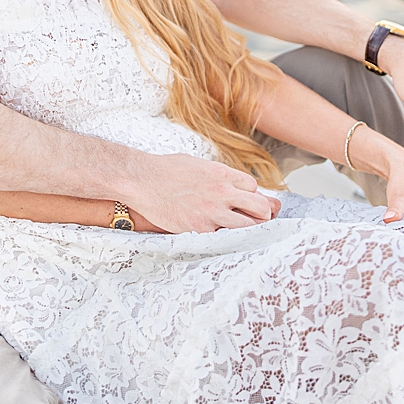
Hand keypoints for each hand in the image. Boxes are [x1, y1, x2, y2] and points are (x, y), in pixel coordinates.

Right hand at [120, 152, 278, 232]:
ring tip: (241, 234)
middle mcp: (223, 192)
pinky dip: (225, 240)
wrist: (142, 180)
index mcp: (223, 174)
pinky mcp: (200, 228)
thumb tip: (230, 183)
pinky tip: (220, 238)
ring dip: (248, 230)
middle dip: (261, 215)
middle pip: (260, 208)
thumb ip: (218, 175)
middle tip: (255, 221)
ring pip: (248, 226)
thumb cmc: (166, 170)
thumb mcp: (199, 164)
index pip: (253, 188)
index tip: (243, 203)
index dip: (250, 196)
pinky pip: (224, 238)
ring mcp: (213, 212)